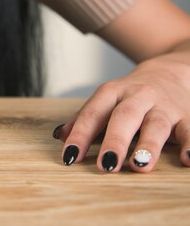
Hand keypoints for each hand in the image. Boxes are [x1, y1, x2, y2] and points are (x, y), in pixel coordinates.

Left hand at [53, 54, 189, 171]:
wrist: (171, 70)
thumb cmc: (131, 94)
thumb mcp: (106, 100)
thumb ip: (84, 119)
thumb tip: (59, 136)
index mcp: (112, 92)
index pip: (93, 113)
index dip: (80, 135)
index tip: (70, 157)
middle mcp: (137, 96)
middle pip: (124, 117)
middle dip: (115, 141)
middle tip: (106, 165)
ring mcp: (164, 105)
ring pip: (156, 124)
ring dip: (148, 145)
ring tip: (139, 166)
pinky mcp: (188, 115)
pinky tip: (187, 160)